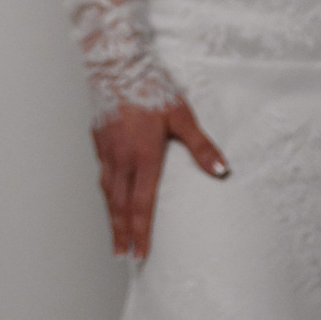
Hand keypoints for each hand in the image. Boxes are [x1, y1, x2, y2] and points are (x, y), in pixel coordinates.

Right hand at [93, 98, 228, 260]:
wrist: (116, 63)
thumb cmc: (150, 87)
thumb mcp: (182, 115)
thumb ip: (201, 146)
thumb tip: (223, 170)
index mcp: (143, 156)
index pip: (141, 205)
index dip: (140, 232)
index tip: (140, 253)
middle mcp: (121, 157)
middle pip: (119, 205)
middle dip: (122, 233)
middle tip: (124, 256)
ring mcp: (106, 149)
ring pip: (106, 191)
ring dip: (111, 217)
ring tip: (115, 236)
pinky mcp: (97, 138)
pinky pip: (101, 173)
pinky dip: (105, 192)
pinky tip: (109, 196)